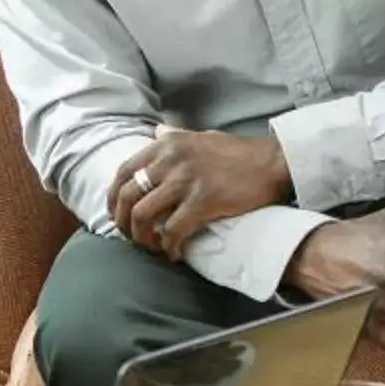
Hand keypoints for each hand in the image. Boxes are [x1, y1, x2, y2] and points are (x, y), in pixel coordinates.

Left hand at [109, 130, 293, 259]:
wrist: (271, 163)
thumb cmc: (236, 152)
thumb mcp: (200, 135)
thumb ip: (175, 136)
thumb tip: (156, 132)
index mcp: (167, 144)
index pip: (124, 172)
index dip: (114, 198)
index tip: (116, 215)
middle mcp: (171, 160)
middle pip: (129, 196)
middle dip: (124, 223)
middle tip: (132, 238)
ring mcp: (185, 180)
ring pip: (144, 216)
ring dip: (143, 238)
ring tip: (152, 248)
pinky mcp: (203, 201)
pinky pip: (173, 230)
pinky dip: (168, 246)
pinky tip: (174, 253)